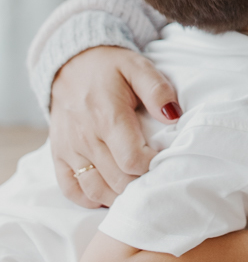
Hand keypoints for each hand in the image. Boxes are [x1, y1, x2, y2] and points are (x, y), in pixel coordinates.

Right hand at [50, 47, 179, 207]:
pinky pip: (71, 190)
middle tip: (155, 175)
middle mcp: (85, 137)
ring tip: (137, 187)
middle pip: (118, 180)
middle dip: (141, 183)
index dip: (154, 165)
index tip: (164, 158)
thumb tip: (174, 116)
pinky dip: (91, 199)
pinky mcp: (58, 155)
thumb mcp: (138, 67)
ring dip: (119, 195)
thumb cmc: (110, 67)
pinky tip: (110, 192)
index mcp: (107, 116)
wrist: (70, 62)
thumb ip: (158, 91)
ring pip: (96, 190)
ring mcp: (69, 149)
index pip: (133, 160)